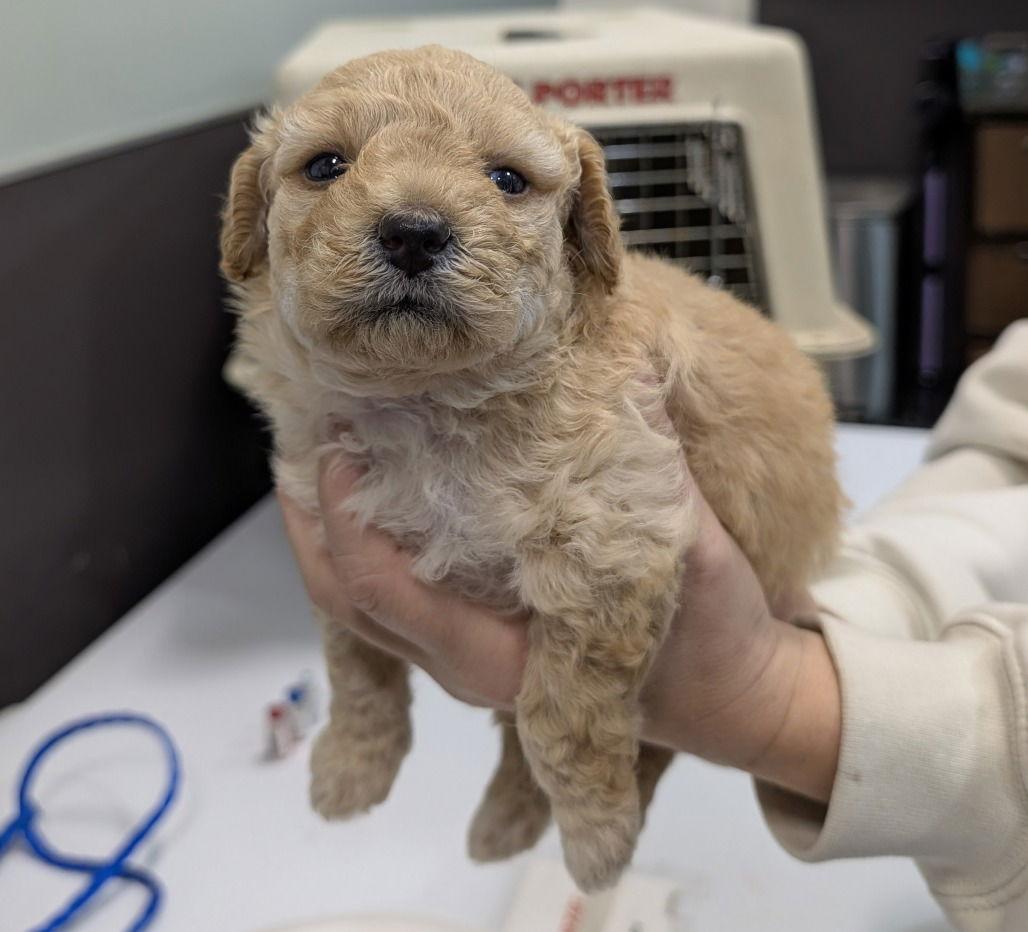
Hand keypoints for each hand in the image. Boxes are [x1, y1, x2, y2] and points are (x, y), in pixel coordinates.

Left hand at [279, 453, 840, 802]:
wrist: (732, 696)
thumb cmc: (711, 636)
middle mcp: (465, 665)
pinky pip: (392, 604)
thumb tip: (626, 369)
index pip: (382, 590)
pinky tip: (371, 495)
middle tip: (300, 441)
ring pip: (359, 610)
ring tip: (315, 460)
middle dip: (309, 523)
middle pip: (347, 603)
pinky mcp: (476, 644)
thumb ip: (650, 468)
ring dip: (325, 535)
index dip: (345, 518)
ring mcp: (465, 662)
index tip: (340, 445)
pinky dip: (362, 550)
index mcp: (499, 656)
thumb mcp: (688, 549)